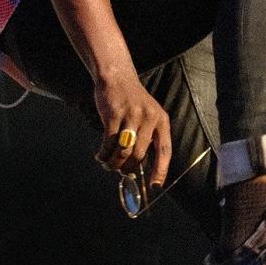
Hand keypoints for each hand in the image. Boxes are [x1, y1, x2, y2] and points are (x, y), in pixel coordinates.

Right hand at [93, 68, 171, 189]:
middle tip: (120, 172)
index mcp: (161, 121)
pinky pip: (108, 143)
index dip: (160, 170)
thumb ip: (146, 139)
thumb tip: (137, 169)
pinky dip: (103, 154)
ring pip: (123, 151)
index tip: (155, 185)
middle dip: (128, 168)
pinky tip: (100, 155)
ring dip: (113, 163)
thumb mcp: (148, 116)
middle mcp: (149, 118)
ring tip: (108, 164)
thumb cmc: (132, 102)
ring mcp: (132, 115)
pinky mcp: (114, 114)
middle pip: (140, 155)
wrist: (118, 78)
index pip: (165, 150)